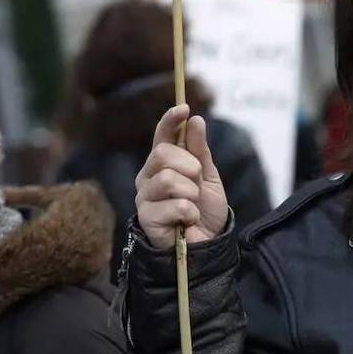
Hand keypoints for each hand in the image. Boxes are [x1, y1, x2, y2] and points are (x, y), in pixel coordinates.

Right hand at [135, 105, 227, 248]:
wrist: (207, 244)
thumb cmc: (204, 210)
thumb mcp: (208, 177)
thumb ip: (200, 151)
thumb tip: (195, 120)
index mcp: (162, 163)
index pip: (162, 135)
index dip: (170, 120)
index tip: (184, 108)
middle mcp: (148, 177)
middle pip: (162, 154)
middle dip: (189, 167)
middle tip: (197, 183)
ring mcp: (144, 197)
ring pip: (167, 179)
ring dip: (190, 193)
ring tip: (193, 205)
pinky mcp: (146, 218)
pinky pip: (175, 206)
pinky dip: (190, 213)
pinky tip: (188, 222)